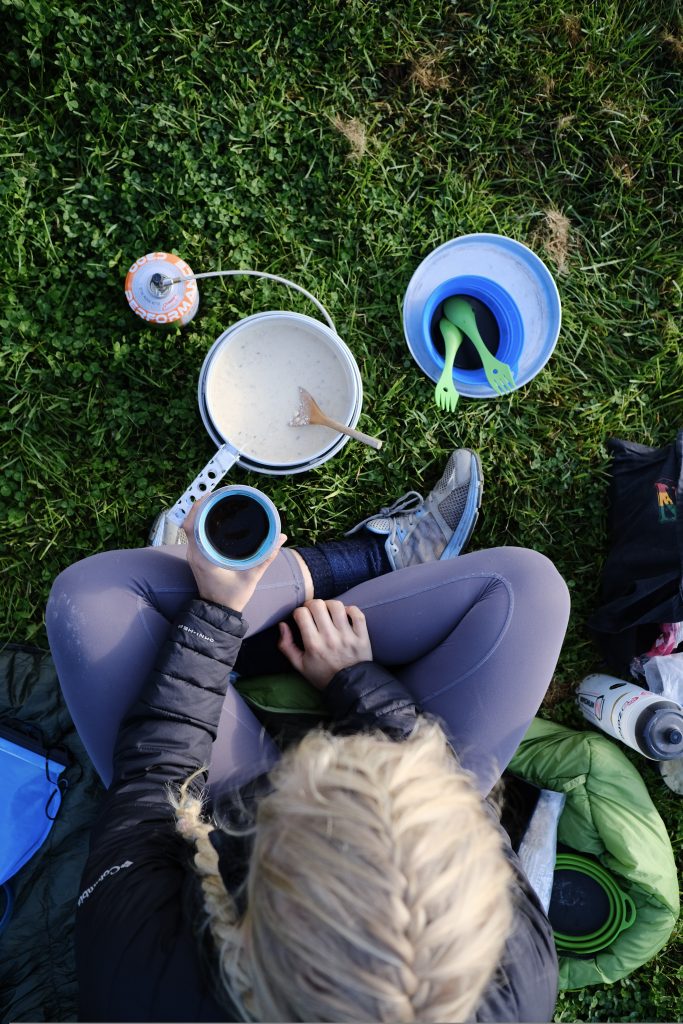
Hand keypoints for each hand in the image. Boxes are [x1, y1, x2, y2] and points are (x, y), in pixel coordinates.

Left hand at [183, 497, 286, 612]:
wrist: (218, 612)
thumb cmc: (232, 597)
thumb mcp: (252, 576)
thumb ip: (267, 557)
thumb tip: (281, 538)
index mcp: (203, 557)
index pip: (192, 527)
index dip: (198, 509)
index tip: (209, 496)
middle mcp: (194, 554)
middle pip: (190, 523)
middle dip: (201, 506)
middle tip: (217, 494)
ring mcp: (194, 555)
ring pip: (191, 528)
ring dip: (200, 514)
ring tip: (216, 501)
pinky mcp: (197, 557)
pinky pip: (195, 535)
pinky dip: (202, 523)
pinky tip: (214, 517)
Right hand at [277, 599, 372, 689]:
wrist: (349, 687)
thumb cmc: (323, 675)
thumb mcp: (299, 665)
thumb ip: (286, 646)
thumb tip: (283, 625)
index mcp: (313, 644)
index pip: (302, 614)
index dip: (298, 612)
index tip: (301, 617)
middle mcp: (330, 637)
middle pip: (318, 605)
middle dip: (312, 605)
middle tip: (313, 612)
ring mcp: (348, 635)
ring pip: (337, 606)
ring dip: (329, 605)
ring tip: (328, 612)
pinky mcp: (362, 636)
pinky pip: (357, 613)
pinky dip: (351, 609)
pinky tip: (345, 615)